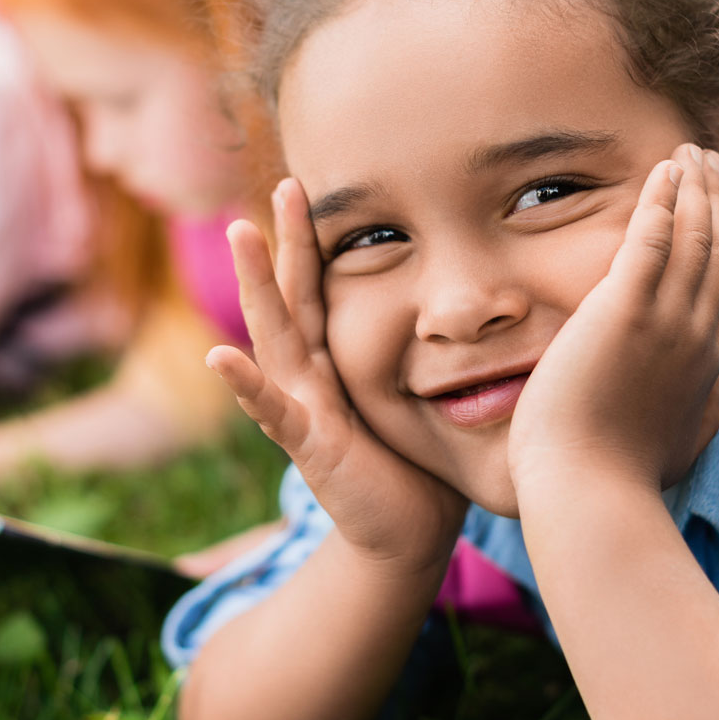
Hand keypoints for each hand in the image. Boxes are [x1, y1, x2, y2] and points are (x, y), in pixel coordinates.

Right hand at [208, 179, 467, 573]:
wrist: (407, 537)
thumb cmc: (420, 463)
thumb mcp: (429, 391)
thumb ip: (444, 350)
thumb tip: (498, 302)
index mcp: (338, 360)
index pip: (323, 287)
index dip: (317, 238)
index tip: (312, 184)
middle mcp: (313, 376)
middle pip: (294, 296)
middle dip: (285, 240)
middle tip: (283, 182)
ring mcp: (304, 408)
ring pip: (276, 335)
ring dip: (256, 284)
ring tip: (238, 232)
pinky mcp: (310, 447)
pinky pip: (273, 412)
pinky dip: (246, 386)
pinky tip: (221, 358)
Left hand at [509, 144, 718, 496]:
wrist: (589, 491)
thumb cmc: (623, 478)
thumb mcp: (681, 443)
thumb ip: (703, 408)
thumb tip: (717, 386)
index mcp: (707, 363)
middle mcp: (697, 334)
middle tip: (712, 161)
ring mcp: (666, 320)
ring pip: (695, 234)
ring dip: (695, 187)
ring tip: (690, 151)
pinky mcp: (625, 310)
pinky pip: (652, 236)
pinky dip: (663, 198)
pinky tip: (664, 169)